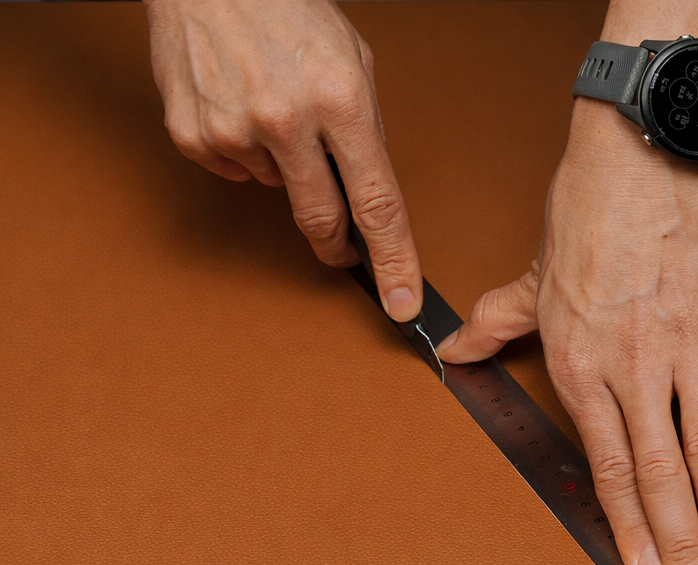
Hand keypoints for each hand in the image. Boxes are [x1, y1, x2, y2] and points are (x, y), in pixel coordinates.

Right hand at [143, 0, 420, 319]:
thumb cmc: (285, 6)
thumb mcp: (352, 60)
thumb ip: (364, 131)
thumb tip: (366, 195)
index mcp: (339, 98)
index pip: (377, 204)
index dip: (393, 261)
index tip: (402, 302)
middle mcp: (286, 119)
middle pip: (322, 219)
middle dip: (337, 243)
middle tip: (343, 245)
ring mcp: (235, 129)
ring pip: (277, 188)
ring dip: (285, 165)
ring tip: (275, 106)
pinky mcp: (194, 135)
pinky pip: (236, 170)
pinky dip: (246, 150)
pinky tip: (241, 107)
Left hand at [437, 102, 697, 564]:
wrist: (639, 150)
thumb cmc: (585, 216)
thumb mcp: (532, 279)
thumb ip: (497, 327)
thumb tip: (454, 354)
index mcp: (582, 367)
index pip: (606, 467)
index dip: (628, 528)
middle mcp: (635, 368)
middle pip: (659, 474)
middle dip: (680, 545)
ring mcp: (692, 346)